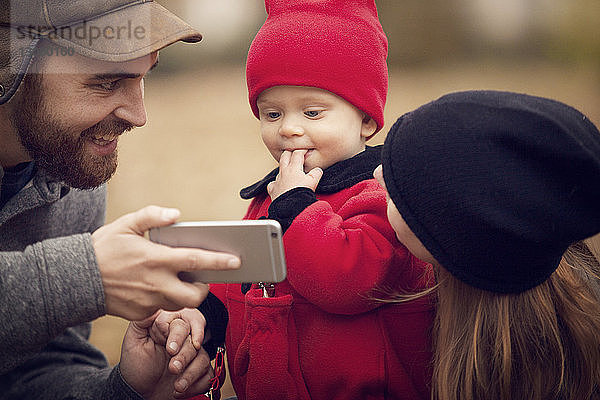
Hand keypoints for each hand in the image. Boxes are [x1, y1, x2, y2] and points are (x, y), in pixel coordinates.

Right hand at [92, 205, 240, 320]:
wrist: (74, 279)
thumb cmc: (103, 249)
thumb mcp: (125, 224)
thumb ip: (152, 216)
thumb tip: (176, 214)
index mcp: (155, 259)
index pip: (196, 261)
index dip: (219, 261)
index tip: (236, 261)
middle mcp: (155, 283)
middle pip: (195, 295)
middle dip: (205, 289)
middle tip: (202, 278)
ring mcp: (148, 301)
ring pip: (180, 304)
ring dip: (185, 294)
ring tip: (179, 280)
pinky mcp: (141, 313)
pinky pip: (161, 308)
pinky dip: (164, 298)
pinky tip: (155, 287)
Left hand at [120, 312, 215, 398]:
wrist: (137, 388)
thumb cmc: (136, 362)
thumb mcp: (134, 339)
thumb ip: (144, 320)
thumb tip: (156, 308)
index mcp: (171, 327)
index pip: (184, 324)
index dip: (179, 336)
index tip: (170, 349)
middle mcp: (185, 340)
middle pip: (195, 342)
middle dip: (185, 357)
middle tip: (172, 368)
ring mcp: (194, 356)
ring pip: (204, 359)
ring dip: (190, 374)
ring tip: (177, 386)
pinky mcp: (199, 372)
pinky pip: (209, 376)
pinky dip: (196, 386)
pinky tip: (180, 391)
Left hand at [267, 150, 322, 199]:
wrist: (290, 207)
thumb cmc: (301, 193)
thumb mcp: (313, 181)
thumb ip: (316, 173)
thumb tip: (318, 170)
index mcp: (293, 168)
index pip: (297, 154)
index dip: (302, 150)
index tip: (306, 150)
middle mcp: (284, 172)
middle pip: (285, 156)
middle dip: (289, 152)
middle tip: (294, 152)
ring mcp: (277, 180)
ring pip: (279, 169)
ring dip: (284, 167)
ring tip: (288, 168)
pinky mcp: (273, 190)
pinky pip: (273, 183)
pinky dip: (276, 182)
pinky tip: (279, 184)